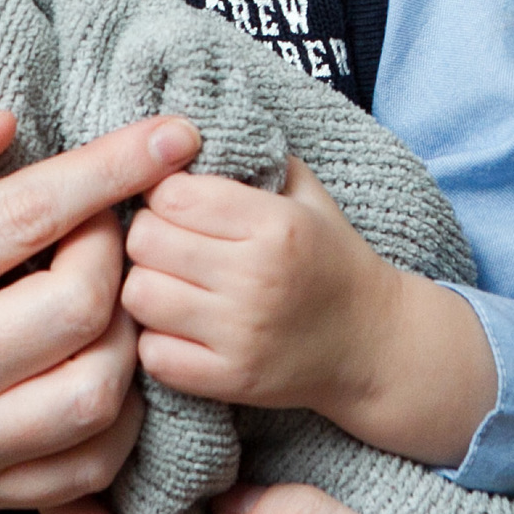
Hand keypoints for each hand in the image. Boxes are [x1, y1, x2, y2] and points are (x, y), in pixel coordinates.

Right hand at [0, 97, 200, 513]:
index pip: (24, 218)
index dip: (110, 170)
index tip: (172, 136)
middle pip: (74, 310)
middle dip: (114, 252)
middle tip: (104, 225)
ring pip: (95, 393)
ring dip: (126, 330)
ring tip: (103, 291)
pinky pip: (92, 463)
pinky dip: (122, 409)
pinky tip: (99, 355)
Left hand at [123, 162, 395, 409]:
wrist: (374, 343)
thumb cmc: (330, 258)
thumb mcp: (305, 194)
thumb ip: (250, 159)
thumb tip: (178, 134)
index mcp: (275, 225)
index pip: (171, 194)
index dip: (164, 194)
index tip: (178, 205)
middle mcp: (256, 278)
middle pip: (145, 241)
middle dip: (149, 237)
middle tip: (169, 244)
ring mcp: (242, 335)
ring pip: (139, 296)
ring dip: (147, 287)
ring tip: (171, 284)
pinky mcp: (231, 380)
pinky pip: (152, 354)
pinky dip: (156, 340)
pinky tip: (179, 327)